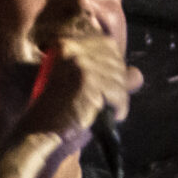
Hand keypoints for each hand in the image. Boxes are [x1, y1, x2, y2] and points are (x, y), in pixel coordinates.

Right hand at [19, 20, 143, 144]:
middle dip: (118, 84)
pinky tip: (110, 117)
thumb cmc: (59, 113)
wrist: (40, 133)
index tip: (110, 83)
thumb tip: (137, 74)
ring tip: (107, 112)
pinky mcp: (88, 82)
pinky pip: (119, 94)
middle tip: (109, 103)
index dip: (114, 65)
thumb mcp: (83, 88)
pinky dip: (119, 108)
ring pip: (119, 79)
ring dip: (118, 99)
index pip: (107, 44)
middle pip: (116, 61)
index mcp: (67, 45)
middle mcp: (73, 49)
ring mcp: (81, 64)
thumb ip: (109, 76)